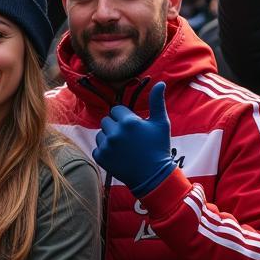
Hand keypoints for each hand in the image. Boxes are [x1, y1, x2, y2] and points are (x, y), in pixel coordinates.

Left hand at [93, 82, 176, 196]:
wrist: (153, 176)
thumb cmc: (159, 147)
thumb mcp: (161, 124)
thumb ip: (157, 102)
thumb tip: (160, 83)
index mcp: (128, 122)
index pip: (116, 110)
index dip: (125, 117)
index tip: (133, 127)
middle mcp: (115, 132)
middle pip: (106, 120)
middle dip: (116, 126)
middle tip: (129, 138)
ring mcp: (106, 145)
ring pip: (100, 133)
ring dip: (109, 137)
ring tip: (124, 147)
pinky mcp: (100, 157)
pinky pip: (97, 147)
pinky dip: (105, 151)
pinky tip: (118, 155)